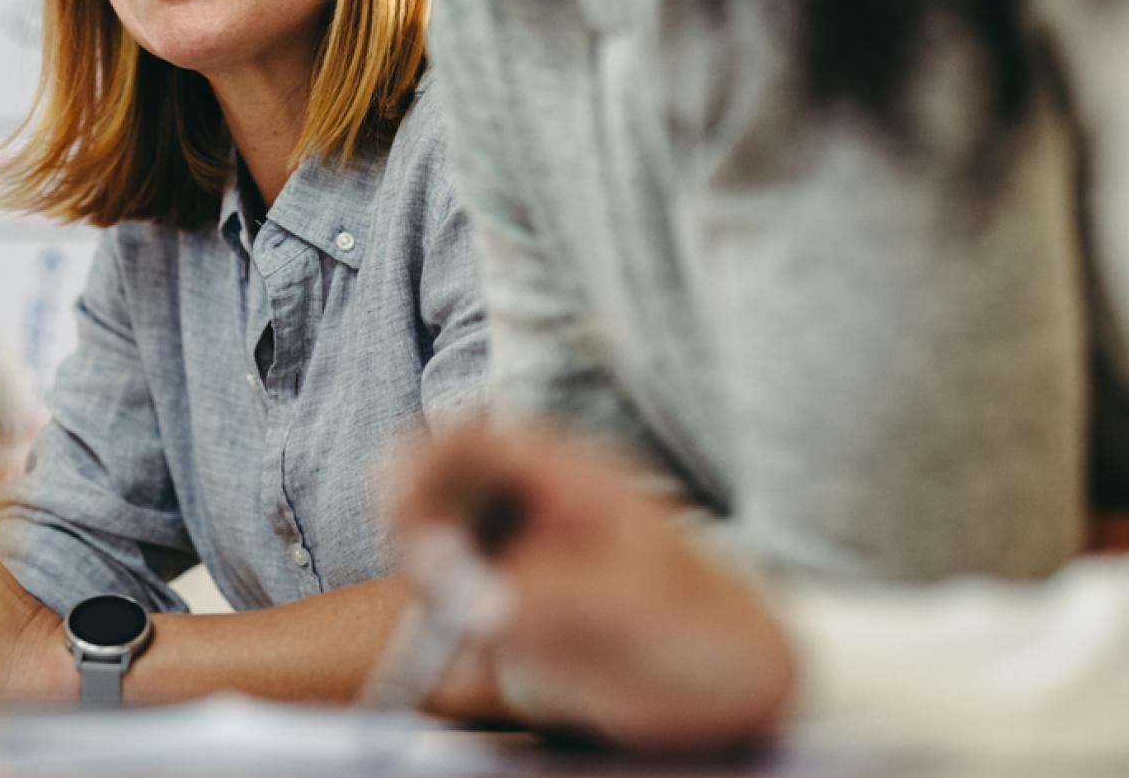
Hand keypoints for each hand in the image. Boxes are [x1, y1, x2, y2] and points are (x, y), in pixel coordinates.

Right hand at [393, 424, 794, 750]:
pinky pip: (444, 616)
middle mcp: (522, 510)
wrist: (730, 686)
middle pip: (432, 493)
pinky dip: (437, 639)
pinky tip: (462, 670)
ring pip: (428, 553)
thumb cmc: (703, 622)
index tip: (398, 501)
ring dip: (423, 586)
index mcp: (561, 473)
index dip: (423, 462)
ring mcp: (506, 561)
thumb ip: (556, 595)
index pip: (471, 442)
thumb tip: (475, 603)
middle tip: (430, 579)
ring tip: (456, 638)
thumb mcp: (640, 600)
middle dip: (412, 528)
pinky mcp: (499, 615)